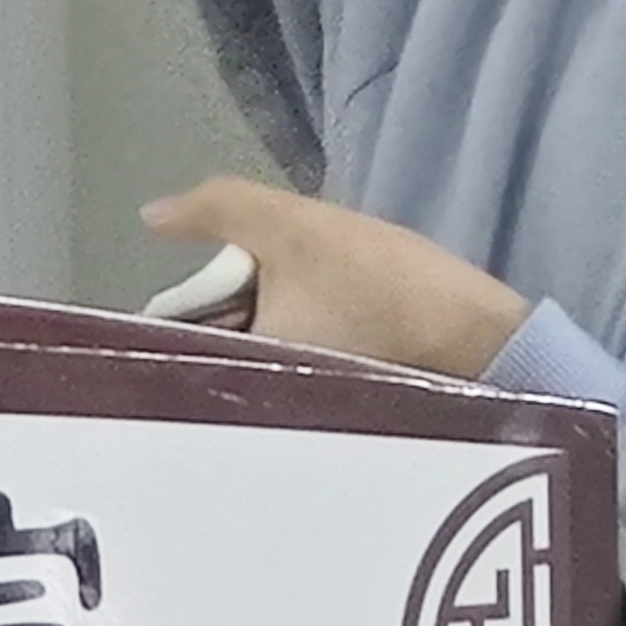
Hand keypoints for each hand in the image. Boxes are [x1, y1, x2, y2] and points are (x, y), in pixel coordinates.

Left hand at [142, 180, 531, 380]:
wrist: (473, 335)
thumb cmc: (379, 285)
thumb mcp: (293, 226)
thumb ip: (219, 209)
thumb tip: (151, 214)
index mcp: (229, 378)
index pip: (169, 346)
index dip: (182, 303)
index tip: (207, 278)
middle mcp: (250, 414)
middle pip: (212, 350)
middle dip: (228, 311)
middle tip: (262, 275)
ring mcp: (293, 417)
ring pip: (253, 356)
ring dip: (263, 323)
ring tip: (294, 289)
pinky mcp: (331, 409)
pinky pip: (288, 367)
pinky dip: (295, 339)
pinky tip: (321, 313)